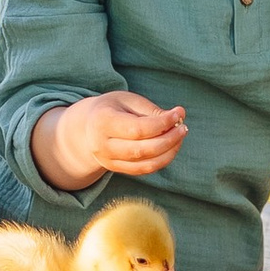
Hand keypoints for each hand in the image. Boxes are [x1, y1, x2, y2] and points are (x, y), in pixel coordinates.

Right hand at [31, 88, 187, 189]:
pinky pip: (144, 170)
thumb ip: (150, 110)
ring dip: (169, 152)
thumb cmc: (112, 108)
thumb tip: (177, 118)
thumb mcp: (127, 100)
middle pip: (143, 149)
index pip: (138, 128)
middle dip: (169, 139)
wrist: (87, 127)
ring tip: (180, 136)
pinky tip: (171, 147)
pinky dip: (162, 160)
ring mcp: (108, 161)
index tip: (179, 112)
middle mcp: (102, 145)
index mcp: (103, 122)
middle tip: (183, 127)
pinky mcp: (116, 169)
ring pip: (145, 164)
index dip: (162, 123)